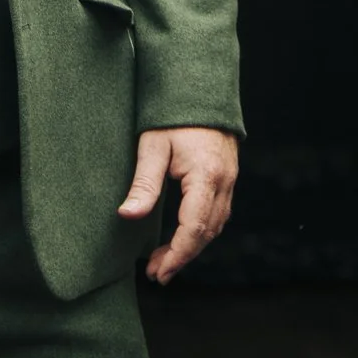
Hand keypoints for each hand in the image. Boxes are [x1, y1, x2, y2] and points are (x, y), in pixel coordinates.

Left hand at [118, 126, 237, 282]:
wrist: (199, 84)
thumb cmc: (172, 113)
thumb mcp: (152, 146)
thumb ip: (144, 184)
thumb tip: (127, 215)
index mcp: (206, 176)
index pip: (194, 229)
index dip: (176, 255)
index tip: (157, 272)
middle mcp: (225, 181)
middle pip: (207, 233)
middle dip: (182, 257)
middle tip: (156, 273)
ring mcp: (230, 178)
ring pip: (216, 225)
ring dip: (192, 246)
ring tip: (165, 260)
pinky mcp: (228, 175)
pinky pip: (219, 212)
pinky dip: (202, 231)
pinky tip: (184, 236)